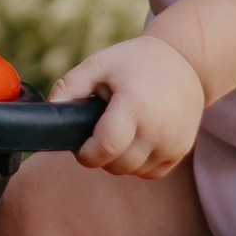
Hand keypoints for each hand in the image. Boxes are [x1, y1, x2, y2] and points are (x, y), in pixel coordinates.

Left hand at [50, 33, 206, 177]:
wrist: (184, 62)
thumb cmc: (134, 62)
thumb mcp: (98, 65)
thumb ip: (69, 87)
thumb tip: (51, 112)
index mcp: (135, 106)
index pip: (106, 148)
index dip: (86, 153)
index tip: (80, 144)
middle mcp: (158, 129)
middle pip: (117, 165)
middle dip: (100, 155)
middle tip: (98, 131)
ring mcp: (173, 142)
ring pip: (132, 172)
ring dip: (119, 159)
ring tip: (119, 130)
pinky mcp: (181, 151)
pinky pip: (149, 173)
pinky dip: (138, 162)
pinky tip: (136, 137)